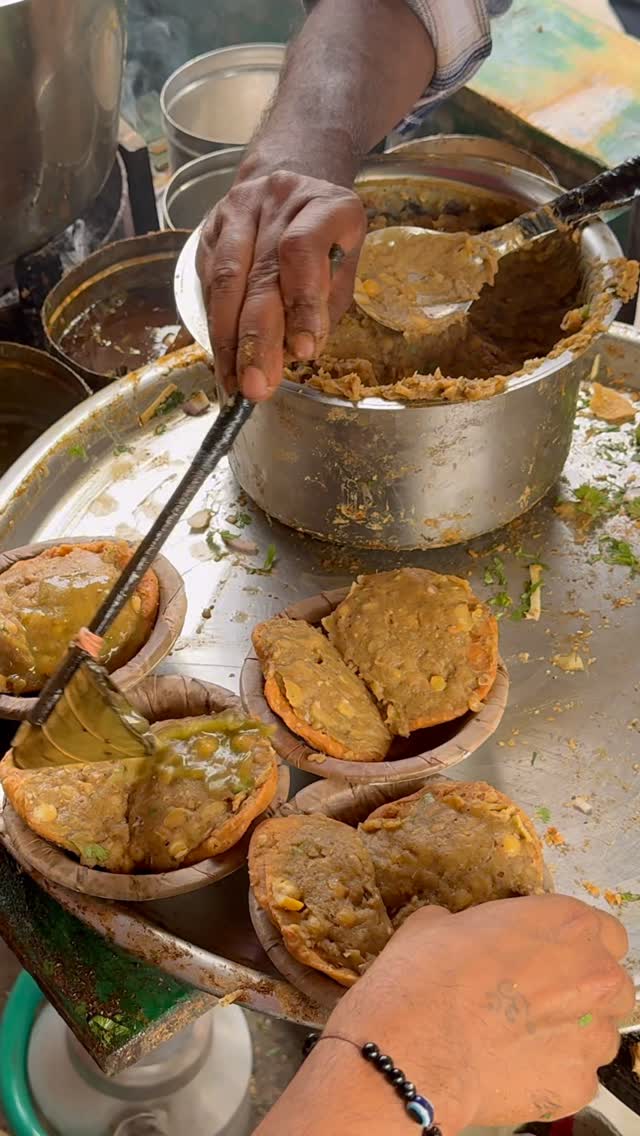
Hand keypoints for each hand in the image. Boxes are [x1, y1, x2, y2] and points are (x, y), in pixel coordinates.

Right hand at [196, 170, 365, 400]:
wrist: (291, 182)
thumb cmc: (327, 239)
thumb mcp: (344, 267)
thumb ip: (325, 306)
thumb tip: (296, 353)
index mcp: (326, 206)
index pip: (304, 251)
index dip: (302, 303)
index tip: (302, 352)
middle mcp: (280, 199)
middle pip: (261, 274)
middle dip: (257, 339)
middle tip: (257, 386)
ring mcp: (240, 210)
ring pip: (226, 280)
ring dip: (228, 339)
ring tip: (234, 381)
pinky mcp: (211, 227)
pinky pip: (208, 282)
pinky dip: (216, 325)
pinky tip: (223, 357)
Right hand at [327, 894, 634, 1128]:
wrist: (416, 1045)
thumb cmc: (425, 976)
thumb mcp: (440, 923)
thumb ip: (474, 927)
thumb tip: (462, 936)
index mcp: (566, 923)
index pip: (607, 933)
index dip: (581, 947)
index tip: (559, 957)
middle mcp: (592, 974)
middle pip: (612, 985)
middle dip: (584, 993)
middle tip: (540, 1001)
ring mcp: (590, 1034)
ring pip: (599, 1035)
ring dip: (570, 1035)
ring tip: (520, 1040)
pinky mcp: (578, 1084)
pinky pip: (576, 1077)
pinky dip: (551, 1074)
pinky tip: (512, 1068)